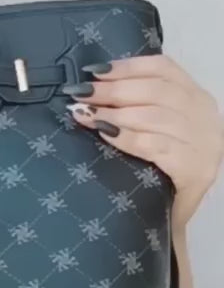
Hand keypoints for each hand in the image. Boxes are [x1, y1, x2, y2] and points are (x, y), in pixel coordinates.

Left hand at [63, 55, 223, 233]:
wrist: (174, 220)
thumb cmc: (160, 173)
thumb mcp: (160, 130)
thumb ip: (141, 105)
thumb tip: (95, 86)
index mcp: (198, 100)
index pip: (163, 69)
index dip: (127, 67)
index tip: (94, 71)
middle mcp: (206, 117)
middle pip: (155, 91)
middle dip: (113, 90)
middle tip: (81, 94)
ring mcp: (204, 144)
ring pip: (155, 116)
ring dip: (114, 113)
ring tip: (86, 114)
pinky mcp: (195, 170)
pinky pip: (155, 146)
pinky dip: (127, 138)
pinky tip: (106, 134)